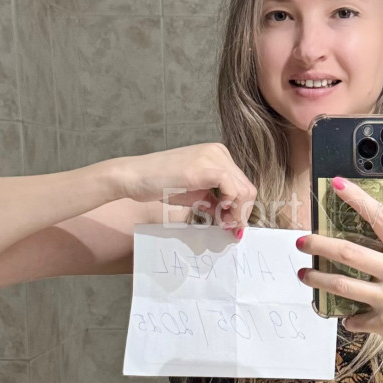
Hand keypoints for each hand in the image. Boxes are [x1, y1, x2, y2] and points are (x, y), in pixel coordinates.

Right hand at [116, 144, 256, 232]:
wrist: (134, 176)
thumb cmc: (161, 184)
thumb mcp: (196, 194)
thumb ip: (216, 202)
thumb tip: (235, 221)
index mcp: (218, 155)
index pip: (242, 184)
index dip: (241, 209)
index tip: (232, 226)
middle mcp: (219, 152)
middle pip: (247, 188)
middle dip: (241, 213)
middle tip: (230, 230)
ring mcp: (212, 157)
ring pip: (244, 190)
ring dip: (237, 213)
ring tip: (223, 225)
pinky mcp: (204, 168)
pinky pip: (232, 189)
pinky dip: (230, 207)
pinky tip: (218, 216)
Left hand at [296, 177, 382, 372]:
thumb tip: (364, 244)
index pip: (380, 216)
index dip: (356, 198)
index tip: (337, 184)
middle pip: (347, 252)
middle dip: (318, 244)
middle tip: (300, 241)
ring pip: (342, 285)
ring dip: (317, 280)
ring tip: (304, 276)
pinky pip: (356, 319)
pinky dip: (349, 319)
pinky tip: (349, 318)